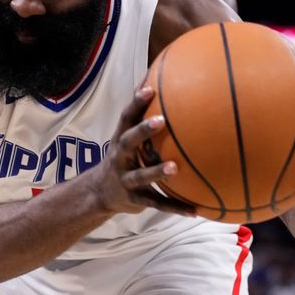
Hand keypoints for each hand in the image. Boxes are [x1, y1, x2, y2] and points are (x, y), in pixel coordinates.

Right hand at [90, 86, 194, 216]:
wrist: (99, 193)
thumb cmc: (122, 158)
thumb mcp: (126, 138)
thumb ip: (141, 118)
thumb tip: (157, 84)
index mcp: (120, 140)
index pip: (126, 117)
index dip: (136, 102)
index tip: (149, 88)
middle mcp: (120, 158)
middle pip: (129, 141)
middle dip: (143, 131)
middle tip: (162, 120)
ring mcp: (126, 180)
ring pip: (141, 176)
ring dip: (157, 172)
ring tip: (175, 168)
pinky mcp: (134, 200)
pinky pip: (157, 204)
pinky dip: (175, 208)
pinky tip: (195, 211)